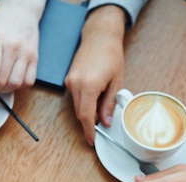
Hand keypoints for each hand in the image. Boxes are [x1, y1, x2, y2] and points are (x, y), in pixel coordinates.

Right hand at [65, 6, 127, 145]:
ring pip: (77, 106)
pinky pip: (75, 97)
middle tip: (102, 125)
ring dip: (87, 111)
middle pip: (80, 113)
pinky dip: (84, 102)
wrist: (99, 36)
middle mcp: (76, 85)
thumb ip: (109, 104)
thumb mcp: (116, 82)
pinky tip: (95, 96)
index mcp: (89, 86)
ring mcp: (70, 82)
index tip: (91, 141)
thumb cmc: (110, 54)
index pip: (86, 116)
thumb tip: (106, 121)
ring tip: (102, 105)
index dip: (89, 131)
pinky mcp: (69, 79)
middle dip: (90, 122)